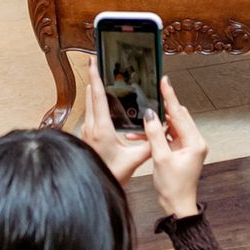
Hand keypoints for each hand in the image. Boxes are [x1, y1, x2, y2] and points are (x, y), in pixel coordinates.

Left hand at [81, 58, 152, 186]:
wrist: (90, 188)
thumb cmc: (109, 176)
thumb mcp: (133, 160)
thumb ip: (150, 143)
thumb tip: (162, 129)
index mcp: (101, 128)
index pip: (97, 95)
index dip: (95, 76)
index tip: (93, 61)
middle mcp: (90, 127)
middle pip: (90, 96)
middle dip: (94, 78)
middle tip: (98, 62)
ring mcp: (86, 132)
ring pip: (89, 104)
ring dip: (93, 90)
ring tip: (100, 78)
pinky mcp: (86, 137)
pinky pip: (90, 114)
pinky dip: (94, 103)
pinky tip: (102, 103)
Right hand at [145, 76, 207, 218]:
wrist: (177, 207)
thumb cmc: (173, 187)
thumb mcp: (161, 158)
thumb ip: (155, 134)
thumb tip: (150, 114)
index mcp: (195, 141)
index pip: (179, 114)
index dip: (170, 97)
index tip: (165, 82)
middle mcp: (194, 141)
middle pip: (177, 118)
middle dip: (161, 110)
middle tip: (150, 96)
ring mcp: (188, 147)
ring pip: (171, 127)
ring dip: (155, 126)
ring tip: (139, 121)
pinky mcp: (181, 152)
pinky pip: (168, 137)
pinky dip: (156, 136)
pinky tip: (140, 136)